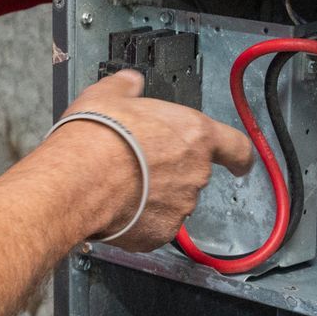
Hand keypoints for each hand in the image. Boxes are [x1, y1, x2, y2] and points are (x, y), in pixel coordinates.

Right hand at [43, 70, 253, 251]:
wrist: (77, 180)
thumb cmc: (97, 138)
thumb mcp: (108, 95)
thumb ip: (126, 87)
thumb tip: (128, 82)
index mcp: (194, 133)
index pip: (237, 147)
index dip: (238, 155)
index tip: (239, 161)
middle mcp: (194, 172)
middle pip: (193, 172)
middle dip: (171, 170)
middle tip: (139, 161)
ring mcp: (179, 206)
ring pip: (173, 200)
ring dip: (154, 194)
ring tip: (120, 183)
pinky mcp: (158, 233)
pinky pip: (153, 224)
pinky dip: (139, 218)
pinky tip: (115, 205)